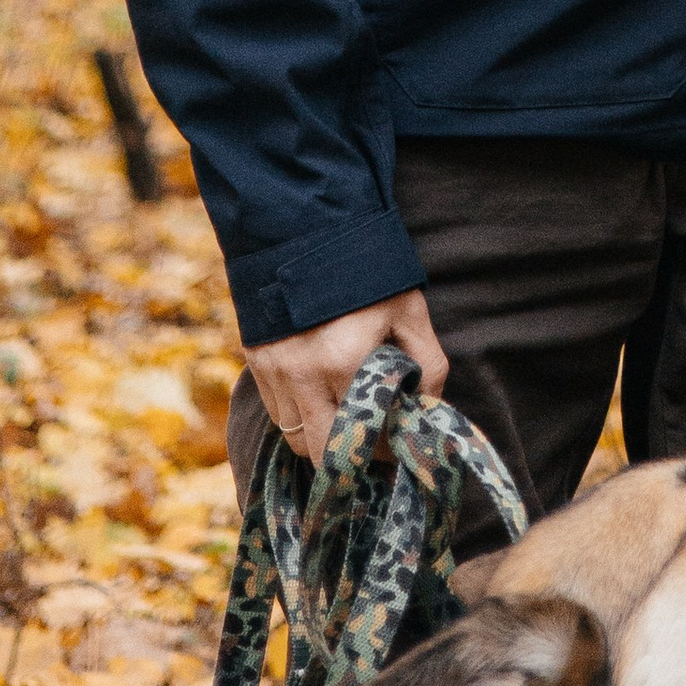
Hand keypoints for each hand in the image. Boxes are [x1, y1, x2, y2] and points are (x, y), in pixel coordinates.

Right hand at [246, 289, 446, 464]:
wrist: (308, 227)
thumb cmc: (368, 270)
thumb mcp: (409, 309)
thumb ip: (428, 362)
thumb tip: (428, 409)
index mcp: (346, 361)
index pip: (362, 438)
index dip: (380, 452)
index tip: (394, 449)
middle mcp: (303, 374)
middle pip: (321, 453)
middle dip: (347, 458)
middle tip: (369, 444)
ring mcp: (274, 370)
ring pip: (294, 437)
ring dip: (320, 438)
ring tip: (345, 419)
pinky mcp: (257, 361)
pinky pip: (276, 413)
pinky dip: (298, 417)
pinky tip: (320, 397)